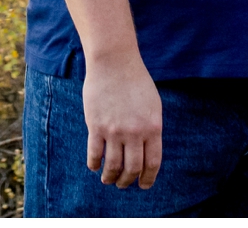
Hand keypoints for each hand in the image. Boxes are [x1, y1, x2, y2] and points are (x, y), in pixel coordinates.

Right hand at [82, 56, 162, 188]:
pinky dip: (94, 164)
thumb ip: (151, 128)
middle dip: (127, 181)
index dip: (148, 178)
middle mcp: (135, 132)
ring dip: (110, 177)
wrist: (114, 61)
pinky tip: (94, 166)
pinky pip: (95, 154)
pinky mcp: (96, 125)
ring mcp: (114, 130)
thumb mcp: (153, 105)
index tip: (143, 185)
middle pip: (132, 168)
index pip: (152, 163)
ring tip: (108, 179)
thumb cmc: (135, 81)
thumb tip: (146, 151)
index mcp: (153, 127)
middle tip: (123, 184)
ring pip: (113, 166)